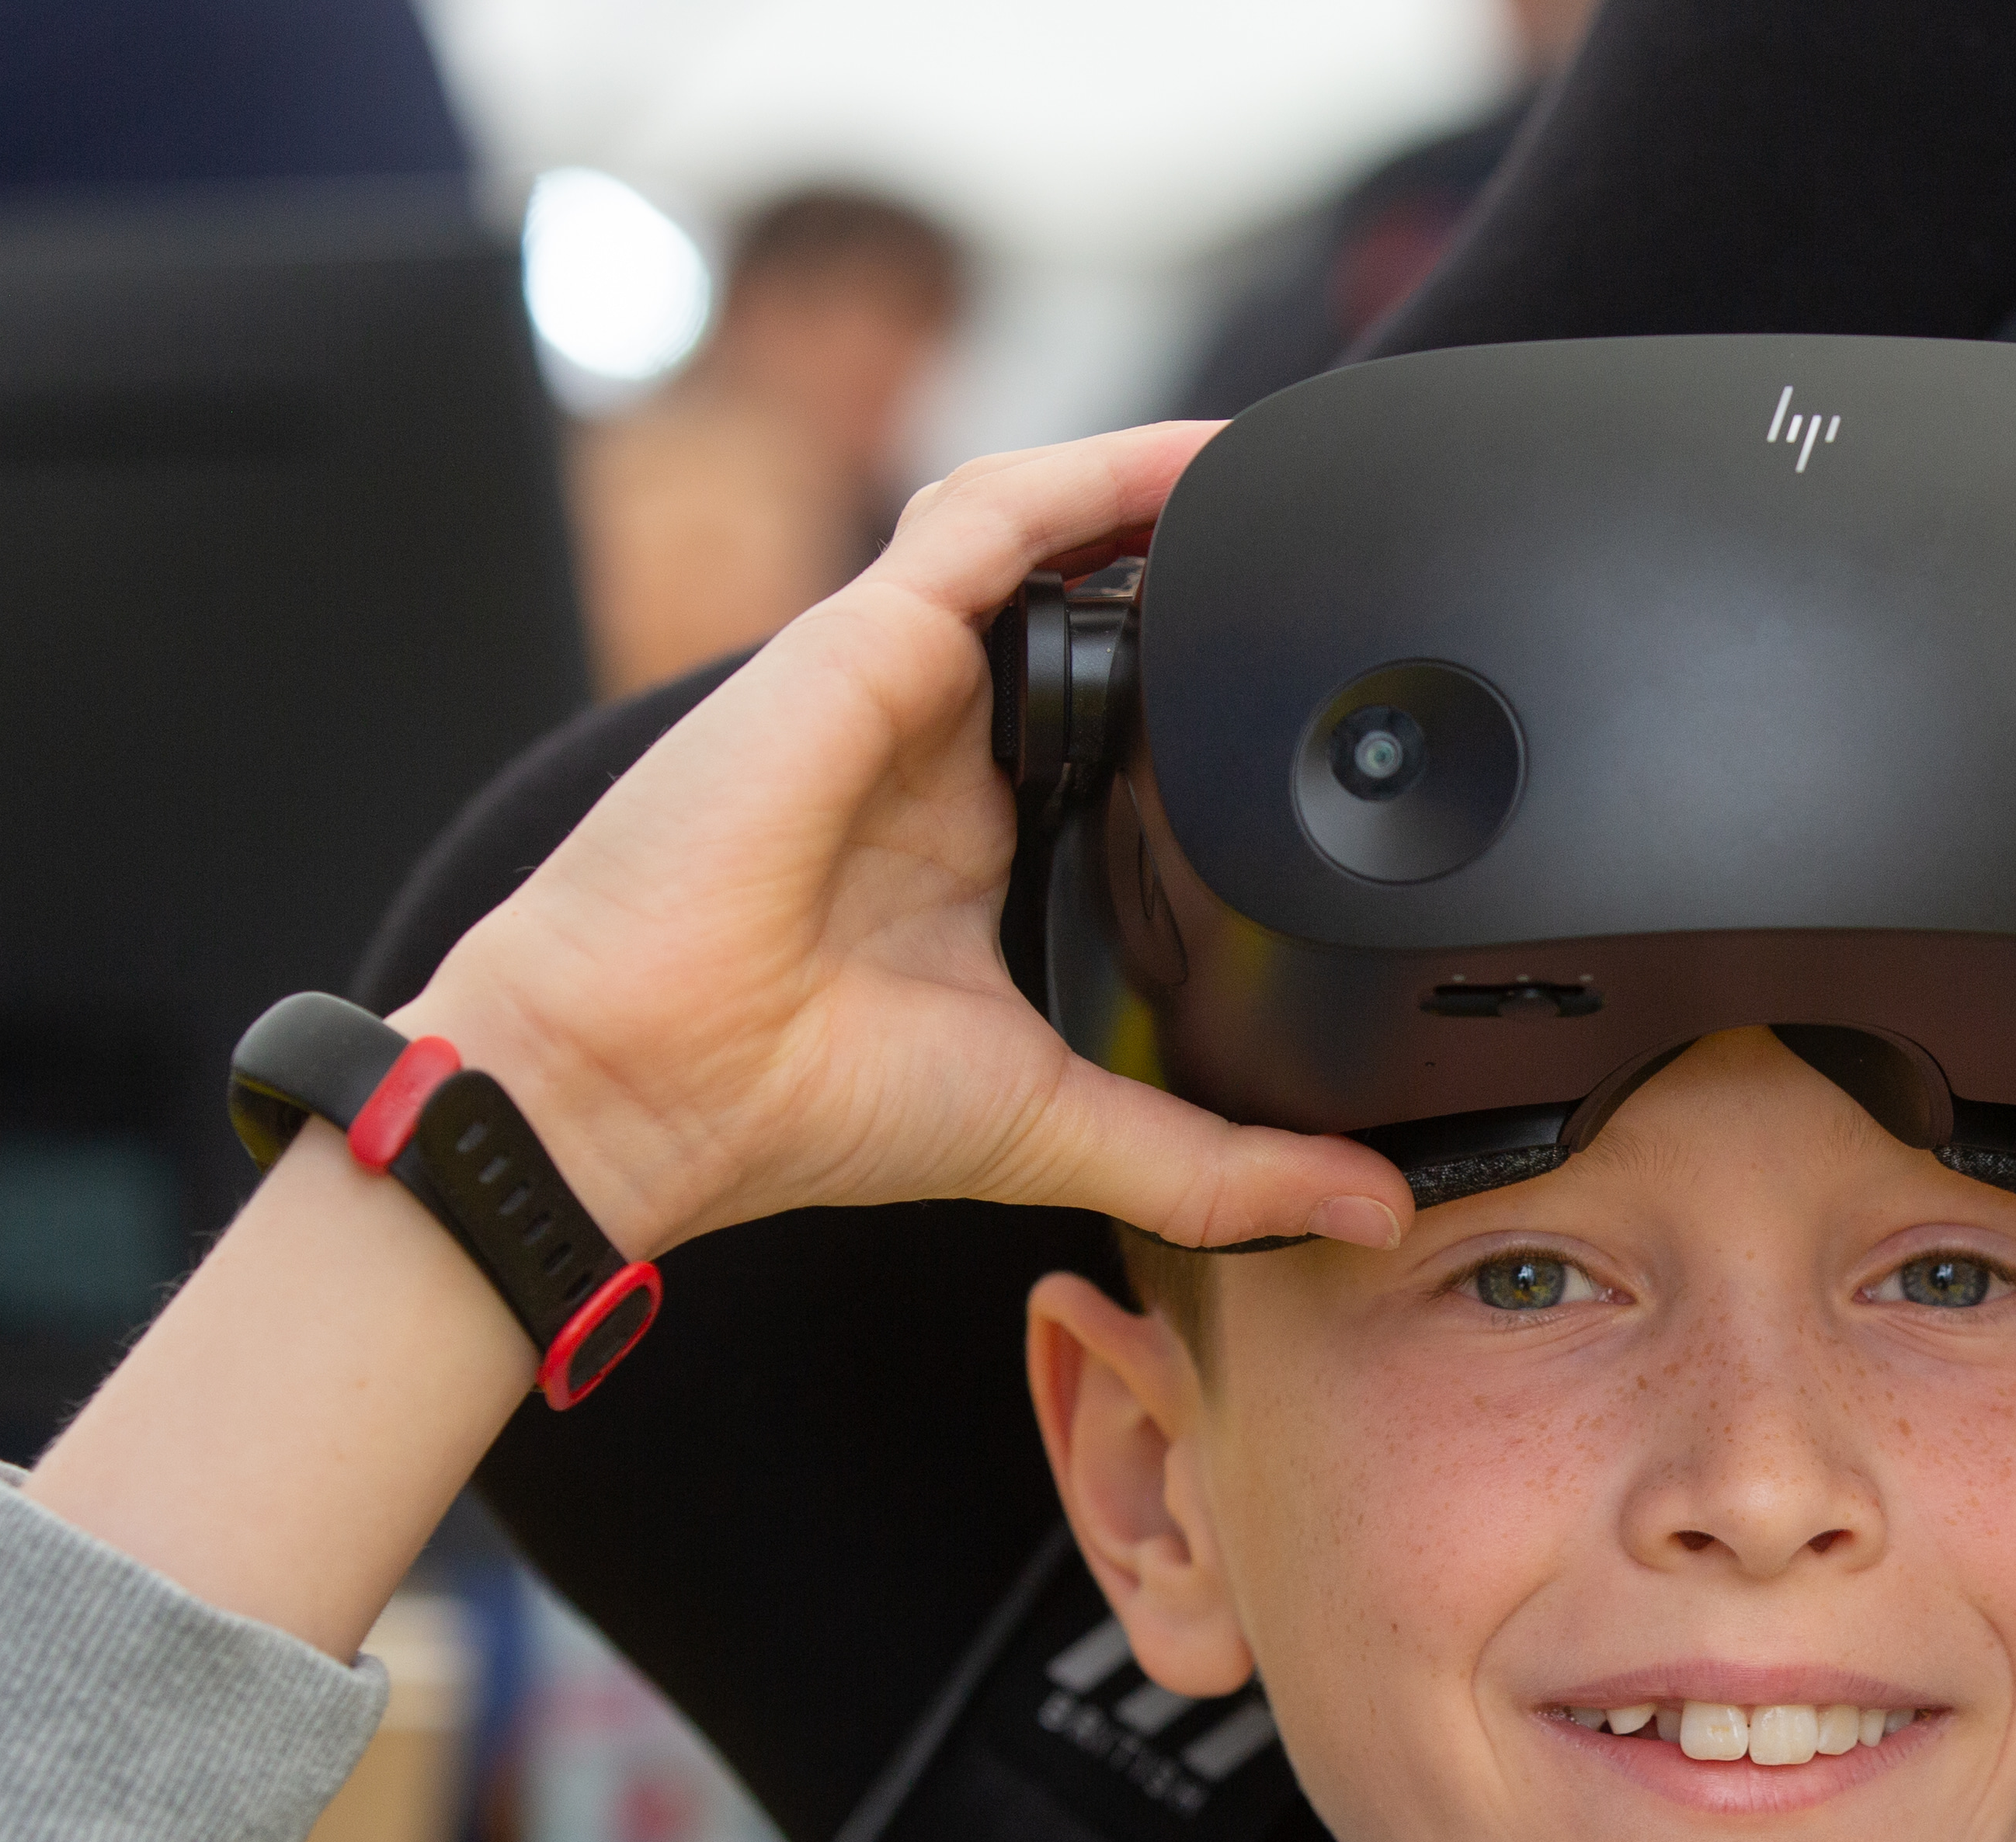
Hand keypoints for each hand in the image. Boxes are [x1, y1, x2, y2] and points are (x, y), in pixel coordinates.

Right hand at [399, 422, 1411, 1257]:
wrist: (644, 1082)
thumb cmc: (801, 1101)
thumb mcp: (1063, 1129)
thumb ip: (1221, 1169)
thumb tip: (1371, 1209)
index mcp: (977, 837)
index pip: (1109, 723)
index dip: (1208, 691)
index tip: (1317, 688)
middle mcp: (939, 745)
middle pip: (1084, 613)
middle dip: (1194, 572)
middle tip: (1328, 554)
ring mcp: (900, 682)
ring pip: (1044, 537)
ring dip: (1157, 493)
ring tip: (1276, 470)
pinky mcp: (862, 638)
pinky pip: (992, 517)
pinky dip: (1093, 475)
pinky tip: (1194, 459)